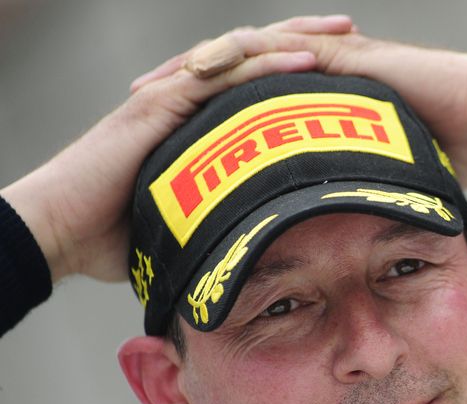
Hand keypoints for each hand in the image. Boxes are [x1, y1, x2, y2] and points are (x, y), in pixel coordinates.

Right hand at [1, 16, 354, 283]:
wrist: (59, 232)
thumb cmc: (111, 234)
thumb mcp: (184, 223)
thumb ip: (219, 222)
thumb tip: (255, 251)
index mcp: (194, 124)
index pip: (252, 85)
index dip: (294, 73)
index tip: (340, 70)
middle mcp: (184, 101)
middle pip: (254, 59)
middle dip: (304, 42)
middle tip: (351, 33)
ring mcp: (171, 99)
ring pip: (242, 56)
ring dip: (292, 41)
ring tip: (338, 33)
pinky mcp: (158, 108)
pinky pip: (219, 76)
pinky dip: (262, 66)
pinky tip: (301, 60)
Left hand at [136, 20, 466, 187]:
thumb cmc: (446, 153)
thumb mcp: (388, 185)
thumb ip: (361, 206)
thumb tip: (348, 256)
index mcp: (318, 107)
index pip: (248, 105)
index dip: (205, 120)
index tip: (166, 142)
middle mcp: (314, 80)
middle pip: (232, 74)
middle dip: (182, 89)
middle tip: (138, 109)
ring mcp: (325, 65)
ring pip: (244, 55)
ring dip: (195, 68)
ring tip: (154, 87)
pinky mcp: (342, 57)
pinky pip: (281, 49)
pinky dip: (240, 56)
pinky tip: (204, 67)